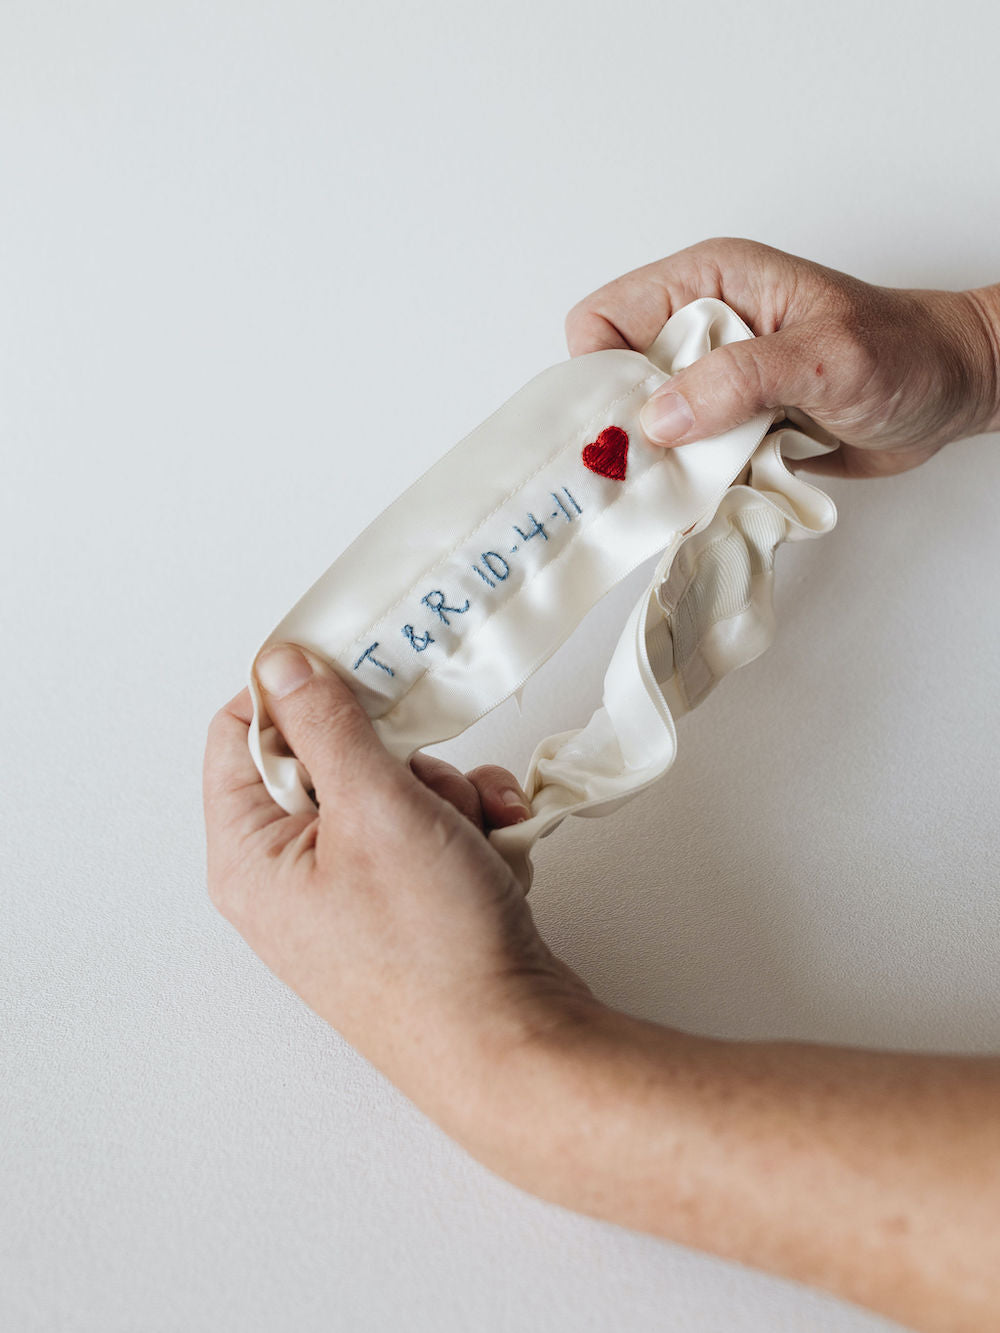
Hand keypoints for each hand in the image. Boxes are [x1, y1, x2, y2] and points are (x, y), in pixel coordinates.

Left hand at [202, 643, 593, 1136]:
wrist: (513, 1045)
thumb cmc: (433, 946)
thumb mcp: (376, 809)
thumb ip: (328, 725)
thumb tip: (282, 664)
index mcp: (250, 854)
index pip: (242, 733)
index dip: (298, 691)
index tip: (357, 668)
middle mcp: (288, 877)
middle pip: (330, 757)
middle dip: (400, 757)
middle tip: (432, 780)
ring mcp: (350, 895)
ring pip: (391, 790)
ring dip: (448, 793)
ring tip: (480, 830)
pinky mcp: (404, 907)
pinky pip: (427, 833)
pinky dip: (468, 829)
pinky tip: (498, 852)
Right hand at [566, 237, 999, 477]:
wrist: (952, 392)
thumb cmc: (905, 352)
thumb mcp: (824, 357)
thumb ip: (740, 379)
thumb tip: (661, 416)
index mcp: (708, 283)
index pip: (603, 321)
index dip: (602, 375)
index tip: (631, 425)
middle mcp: (701, 330)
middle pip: (616, 384)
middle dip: (629, 431)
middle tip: (657, 471)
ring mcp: (713, 381)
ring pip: (648, 430)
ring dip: (666, 465)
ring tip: (699, 485)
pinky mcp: (730, 425)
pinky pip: (685, 460)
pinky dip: (694, 484)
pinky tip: (721, 492)